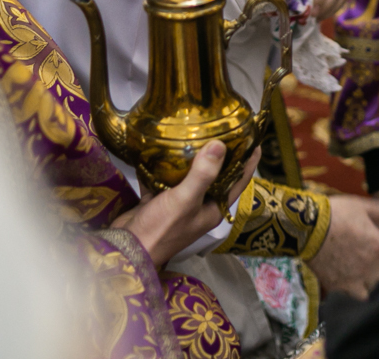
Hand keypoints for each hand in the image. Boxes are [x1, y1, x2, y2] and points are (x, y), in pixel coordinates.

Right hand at [111, 142, 259, 267]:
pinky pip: (165, 178)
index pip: (238, 181)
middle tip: (221, 128)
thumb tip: (220, 145)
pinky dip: (164, 164)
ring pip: (190, 175)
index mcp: (213, 208)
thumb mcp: (186, 200)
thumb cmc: (161, 229)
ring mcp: (179, 203)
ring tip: (194, 131)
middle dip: (218, 154)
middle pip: (215, 175)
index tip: (253, 139)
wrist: (126, 249)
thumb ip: (203, 174)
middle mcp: (199, 205)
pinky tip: (162, 146)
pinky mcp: (159, 200)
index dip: (248, 161)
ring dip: (191, 157)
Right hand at [307, 195, 378, 298]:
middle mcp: (369, 267)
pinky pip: (352, 301)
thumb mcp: (361, 206)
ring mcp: (353, 280)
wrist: (304, 227)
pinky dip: (356, 299)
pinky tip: (356, 293)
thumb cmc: (335, 213)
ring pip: (372, 296)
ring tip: (374, 285)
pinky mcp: (336, 287)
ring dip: (376, 291)